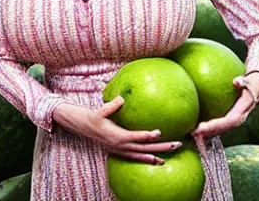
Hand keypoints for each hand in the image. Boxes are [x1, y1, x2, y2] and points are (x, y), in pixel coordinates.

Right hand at [52, 97, 182, 164]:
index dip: (146, 136)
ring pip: (141, 155)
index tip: (158, 133)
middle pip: (143, 149)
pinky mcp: (120, 151)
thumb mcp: (99, 111)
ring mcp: (120, 150)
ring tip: (170, 155)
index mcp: (116, 136)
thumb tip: (121, 98)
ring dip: (156, 156)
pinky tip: (158, 160)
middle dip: (160, 147)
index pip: (134, 137)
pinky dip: (147, 159)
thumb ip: (110, 106)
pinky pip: (136, 157)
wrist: (82, 127)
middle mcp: (120, 146)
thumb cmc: (93, 117)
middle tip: (177, 144)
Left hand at [190, 73, 258, 140]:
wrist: (256, 88)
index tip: (201, 127)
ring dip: (204, 134)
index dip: (214, 126)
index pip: (227, 122)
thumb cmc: (250, 83)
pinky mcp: (227, 120)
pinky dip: (206, 129)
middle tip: (191, 132)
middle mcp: (236, 119)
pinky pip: (216, 126)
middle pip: (220, 130)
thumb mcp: (248, 81)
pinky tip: (194, 128)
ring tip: (189, 133)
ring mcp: (231, 121)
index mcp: (241, 112)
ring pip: (217, 130)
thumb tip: (236, 81)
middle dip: (206, 133)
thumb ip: (243, 82)